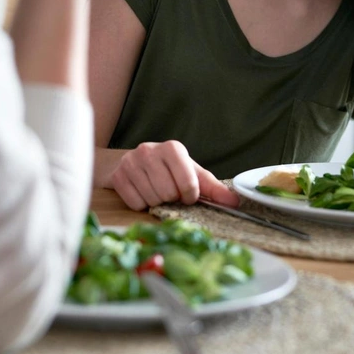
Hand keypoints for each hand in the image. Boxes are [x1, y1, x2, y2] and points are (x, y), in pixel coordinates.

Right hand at [109, 140, 239, 210]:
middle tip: (168, 192)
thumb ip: (212, 188)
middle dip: (171, 198)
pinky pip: (135, 203)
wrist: (132, 162)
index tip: (186, 194)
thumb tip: (235, 203)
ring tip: (155, 191)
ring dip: (156, 202)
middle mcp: (150, 151)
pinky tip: (141, 193)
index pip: (189, 184)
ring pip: (152, 199)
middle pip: (168, 193)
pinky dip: (141, 204)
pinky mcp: (117, 176)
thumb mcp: (191, 173)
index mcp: (173, 148)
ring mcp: (131, 162)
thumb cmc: (167, 169)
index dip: (190, 196)